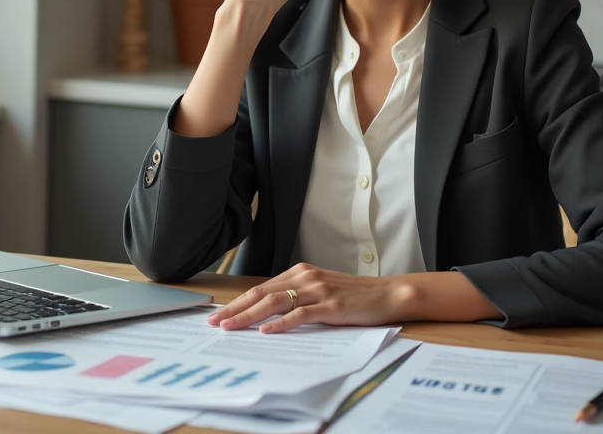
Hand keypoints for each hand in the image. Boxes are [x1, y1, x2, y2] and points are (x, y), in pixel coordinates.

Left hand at [206, 263, 409, 333]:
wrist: (387, 293)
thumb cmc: (354, 295)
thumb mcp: (320, 289)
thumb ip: (296, 295)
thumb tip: (266, 312)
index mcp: (300, 272)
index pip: (261, 288)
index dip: (237, 301)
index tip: (218, 314)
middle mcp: (306, 277)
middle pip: (262, 294)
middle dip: (235, 309)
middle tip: (215, 323)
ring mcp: (318, 291)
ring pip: (275, 303)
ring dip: (249, 316)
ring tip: (231, 327)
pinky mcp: (331, 306)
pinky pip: (301, 314)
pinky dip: (281, 323)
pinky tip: (267, 331)